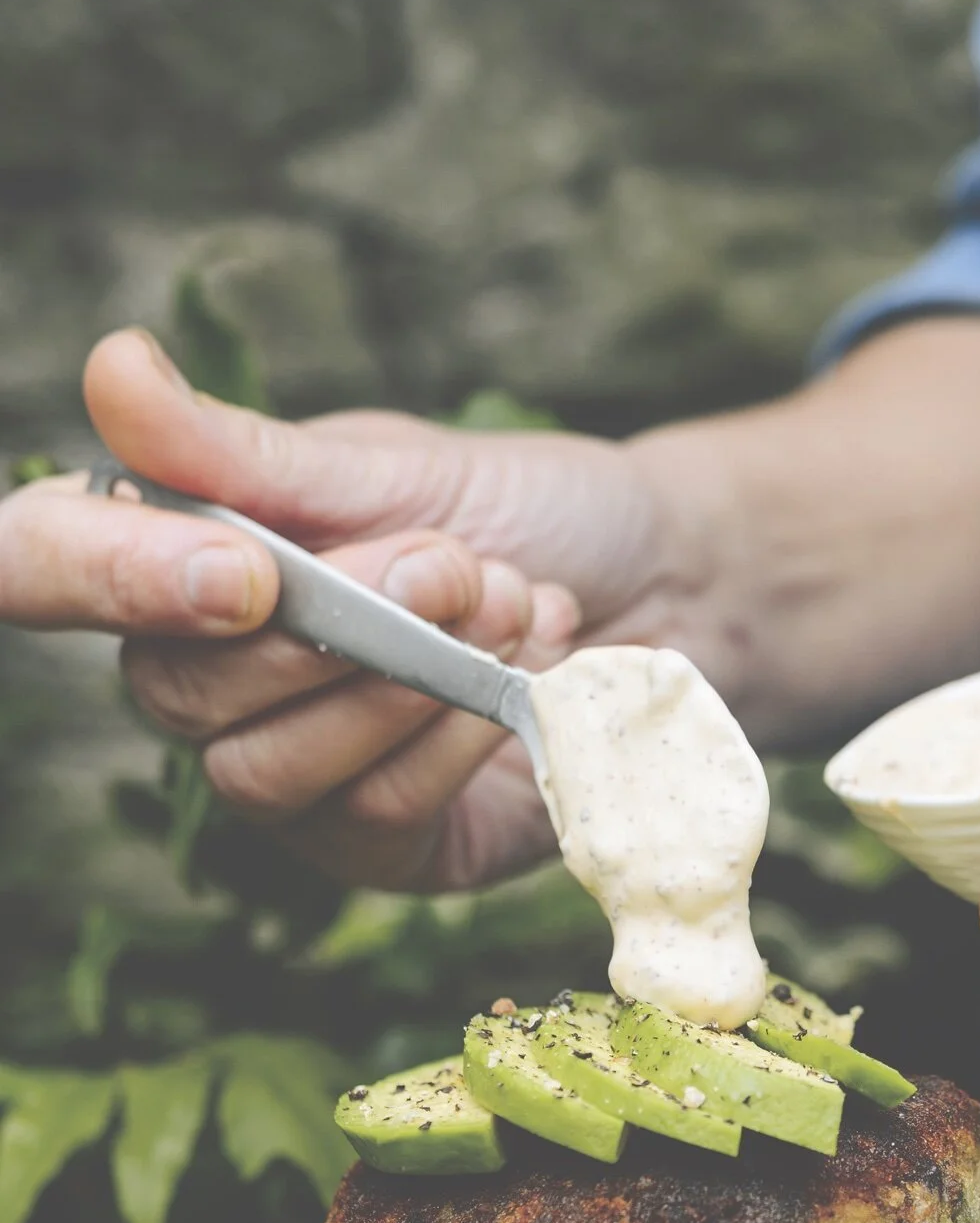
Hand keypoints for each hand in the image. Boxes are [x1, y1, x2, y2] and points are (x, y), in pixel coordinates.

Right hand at [0, 330, 667, 888]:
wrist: (674, 588)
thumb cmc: (525, 513)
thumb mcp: (392, 463)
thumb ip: (246, 451)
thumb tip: (108, 372)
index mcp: (183, 564)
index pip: (50, 574)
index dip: (109, 574)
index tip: (244, 564)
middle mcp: (212, 684)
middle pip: (180, 695)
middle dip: (335, 625)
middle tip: (454, 561)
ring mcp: (292, 781)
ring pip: (269, 772)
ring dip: (403, 683)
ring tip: (506, 605)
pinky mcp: (379, 850)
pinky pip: (370, 816)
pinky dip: (454, 738)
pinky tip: (526, 676)